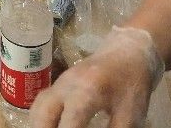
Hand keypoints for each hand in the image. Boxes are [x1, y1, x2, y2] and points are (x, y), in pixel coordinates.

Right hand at [29, 26, 163, 127]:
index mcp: (87, 91)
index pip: (70, 122)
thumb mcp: (130, 115)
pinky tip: (48, 126)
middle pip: (44, 112)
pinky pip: (42, 102)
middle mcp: (67, 85)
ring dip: (40, 124)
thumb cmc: (131, 83)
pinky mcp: (59, 83)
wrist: (127, 51)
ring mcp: (61, 82)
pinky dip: (40, 118)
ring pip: (39, 107)